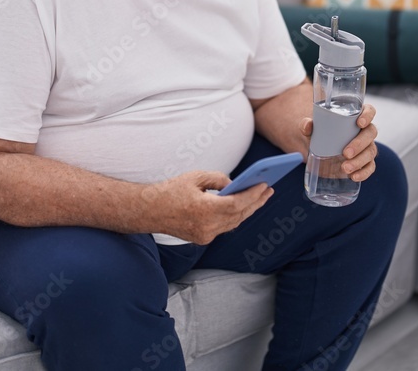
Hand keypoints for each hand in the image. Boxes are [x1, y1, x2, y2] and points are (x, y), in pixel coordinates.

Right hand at [143, 171, 271, 244]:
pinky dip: (235, 216)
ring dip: (248, 210)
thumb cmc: (170, 190)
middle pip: (239, 215)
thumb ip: (218, 179)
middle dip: (256, 202)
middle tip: (268, 190)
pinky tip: (243, 206)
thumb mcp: (195, 177)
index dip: (253, 195)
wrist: (149, 211)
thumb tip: (234, 185)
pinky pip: (224, 227)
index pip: (237, 204)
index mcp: (204, 209)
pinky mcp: (202, 239)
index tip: (265, 185)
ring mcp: (205, 236)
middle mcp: (207, 226)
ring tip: (260, 197)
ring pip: (233, 223)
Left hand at [299, 103, 377, 181]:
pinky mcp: (364, 162)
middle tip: (345, 153)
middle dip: (360, 143)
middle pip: (370, 133)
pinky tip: (354, 176)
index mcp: (355, 117)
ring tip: (345, 168)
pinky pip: (370, 167)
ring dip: (360, 161)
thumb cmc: (321, 133)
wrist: (320, 150)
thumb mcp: (313, 128)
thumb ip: (307, 124)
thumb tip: (307, 125)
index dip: (368, 115)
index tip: (360, 123)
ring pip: (371, 151)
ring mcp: (366, 146)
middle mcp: (364, 131)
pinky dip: (364, 173)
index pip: (369, 110)